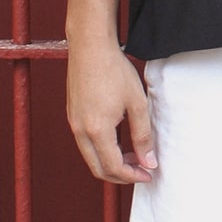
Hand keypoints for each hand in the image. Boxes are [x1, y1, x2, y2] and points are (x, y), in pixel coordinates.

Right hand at [66, 37, 157, 184]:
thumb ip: (143, 136)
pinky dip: (102, 149)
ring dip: (111, 162)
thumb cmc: (114, 70)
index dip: (133, 176)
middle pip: (98, 169)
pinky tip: (119, 139)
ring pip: (91, 157)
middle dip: (121, 175)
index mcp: (97, 130)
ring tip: (133, 153)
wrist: (90, 46)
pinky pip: (85, 143)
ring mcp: (73, 123)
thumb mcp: (137, 103)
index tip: (148, 174)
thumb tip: (149, 162)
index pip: (114, 168)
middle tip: (141, 169)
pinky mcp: (72, 115)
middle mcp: (80, 131)